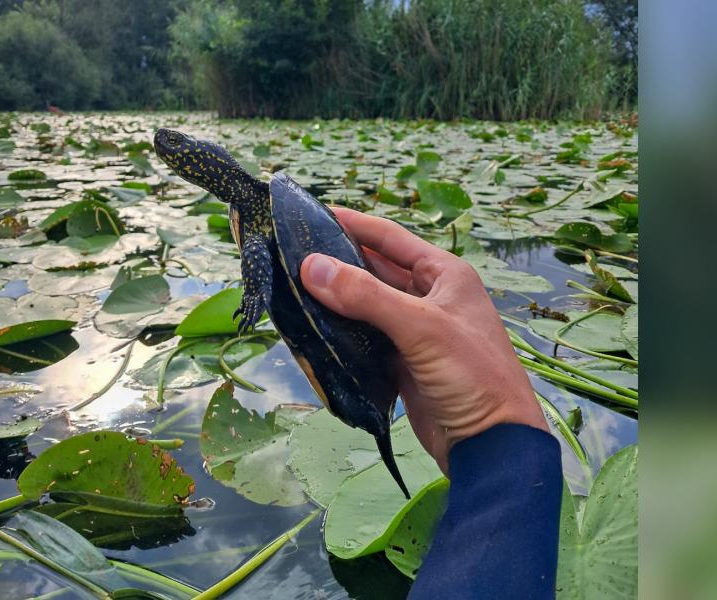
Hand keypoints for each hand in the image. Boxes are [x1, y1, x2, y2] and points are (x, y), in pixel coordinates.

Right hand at [300, 207, 546, 474]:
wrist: (490, 444)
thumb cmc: (470, 374)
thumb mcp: (421, 328)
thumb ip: (366, 296)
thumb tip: (310, 266)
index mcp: (444, 275)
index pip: (391, 239)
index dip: (354, 224)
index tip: (314, 214)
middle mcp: (430, 297)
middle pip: (376, 271)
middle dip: (338, 263)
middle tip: (292, 255)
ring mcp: (415, 331)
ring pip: (368, 306)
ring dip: (337, 300)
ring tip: (294, 289)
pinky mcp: (403, 361)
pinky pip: (366, 337)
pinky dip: (343, 333)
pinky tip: (314, 328)